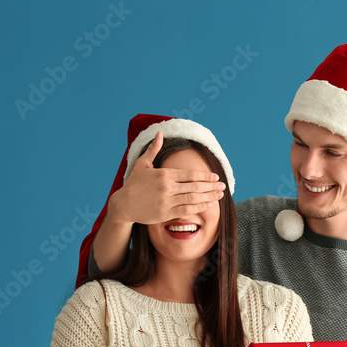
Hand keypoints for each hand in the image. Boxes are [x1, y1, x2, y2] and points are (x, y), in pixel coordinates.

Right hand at [108, 130, 225, 225]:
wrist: (123, 204)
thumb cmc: (133, 183)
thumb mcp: (142, 164)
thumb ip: (153, 149)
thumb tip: (160, 133)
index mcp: (164, 174)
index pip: (190, 174)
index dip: (205, 176)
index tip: (215, 176)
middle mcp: (167, 188)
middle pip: (195, 186)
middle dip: (211, 186)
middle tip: (223, 186)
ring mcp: (167, 201)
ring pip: (193, 199)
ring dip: (209, 196)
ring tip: (220, 195)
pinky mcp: (165, 214)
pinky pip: (186, 210)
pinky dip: (199, 207)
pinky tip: (208, 204)